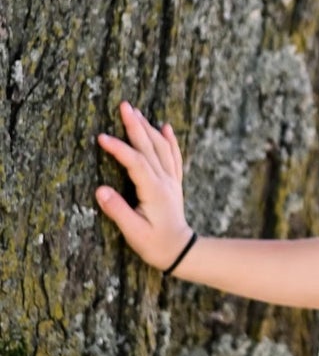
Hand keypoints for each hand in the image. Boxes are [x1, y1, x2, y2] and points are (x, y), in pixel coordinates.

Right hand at [96, 100, 192, 270]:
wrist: (181, 250)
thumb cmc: (155, 245)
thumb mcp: (134, 233)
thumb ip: (118, 211)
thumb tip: (100, 190)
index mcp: (154, 191)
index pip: (135, 162)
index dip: (119, 148)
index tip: (101, 137)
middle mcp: (165, 181)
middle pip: (150, 147)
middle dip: (135, 125)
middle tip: (124, 105)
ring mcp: (171, 180)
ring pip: (161, 148)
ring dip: (149, 128)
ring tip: (136, 112)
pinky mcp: (174, 183)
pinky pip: (173, 156)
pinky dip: (170, 140)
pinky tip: (166, 127)